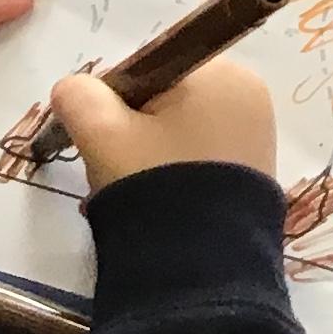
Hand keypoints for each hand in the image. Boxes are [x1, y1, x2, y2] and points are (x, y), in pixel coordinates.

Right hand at [51, 59, 275, 194]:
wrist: (200, 265)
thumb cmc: (153, 182)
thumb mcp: (102, 133)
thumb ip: (80, 96)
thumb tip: (74, 87)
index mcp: (222, 72)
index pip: (149, 68)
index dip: (116, 100)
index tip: (103, 136)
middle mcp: (250, 95)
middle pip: (167, 100)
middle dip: (133, 131)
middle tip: (117, 169)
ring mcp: (258, 135)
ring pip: (180, 132)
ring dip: (149, 155)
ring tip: (135, 191)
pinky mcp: (255, 171)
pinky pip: (200, 157)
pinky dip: (174, 172)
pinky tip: (160, 202)